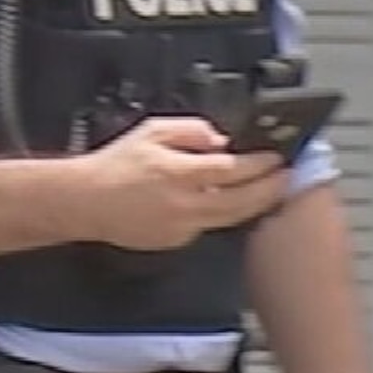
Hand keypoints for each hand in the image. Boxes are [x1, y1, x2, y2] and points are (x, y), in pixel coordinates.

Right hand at [75, 116, 290, 250]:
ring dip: (254, 205)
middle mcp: (185, 204)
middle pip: (242, 200)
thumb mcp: (152, 131)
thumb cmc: (115, 164)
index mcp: (180, 173)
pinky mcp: (175, 241)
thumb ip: (190, 131)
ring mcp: (182, 227)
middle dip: (269, 188)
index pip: (233, 169)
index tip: (276, 157)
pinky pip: (207, 227)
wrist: (85, 202)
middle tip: (286, 177)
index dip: (259, 163)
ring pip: (230, 219)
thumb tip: (219, 140)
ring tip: (269, 192)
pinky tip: (228, 204)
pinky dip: (221, 215)